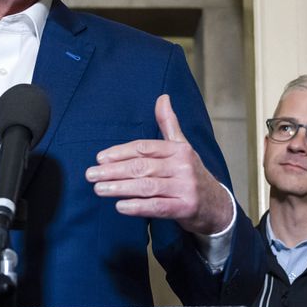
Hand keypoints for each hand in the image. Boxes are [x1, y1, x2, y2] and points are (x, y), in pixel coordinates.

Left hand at [86, 94, 232, 234]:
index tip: (100, 158)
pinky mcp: (186, 208)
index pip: (144, 148)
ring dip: (120, 188)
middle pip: (142, 167)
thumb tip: (163, 97)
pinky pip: (158, 207)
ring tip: (99, 189)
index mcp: (179, 149)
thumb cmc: (191, 174)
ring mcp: (185, 188)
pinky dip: (138, 207)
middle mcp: (183, 166)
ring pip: (147, 186)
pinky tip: (120, 206)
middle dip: (114, 170)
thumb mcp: (182, 146)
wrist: (216, 205)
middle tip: (91, 174)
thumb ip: (169, 123)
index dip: (120, 152)